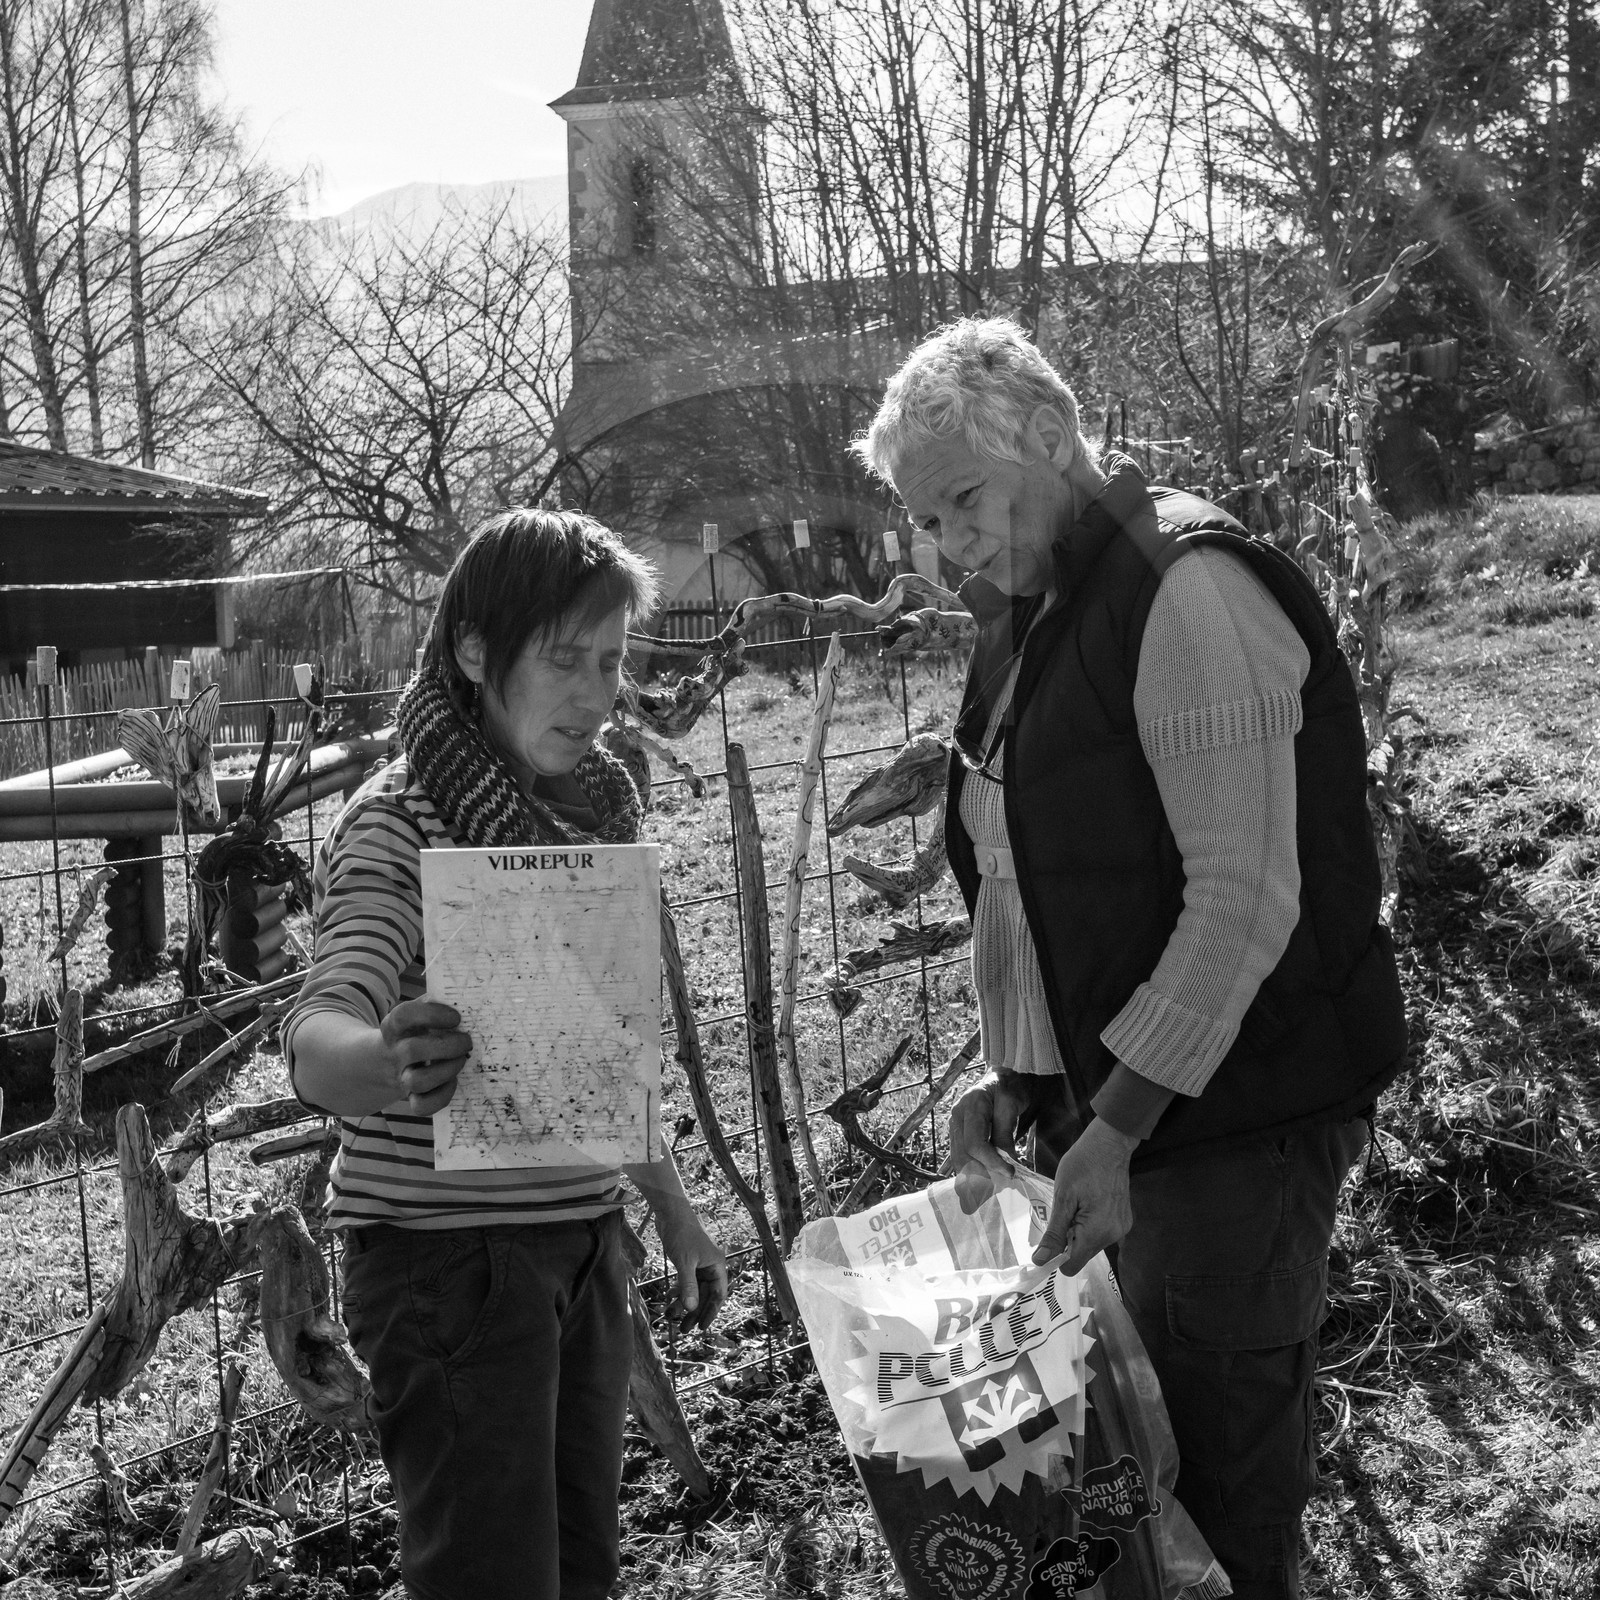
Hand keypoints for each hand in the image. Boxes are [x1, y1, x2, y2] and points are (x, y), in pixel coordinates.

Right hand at [379, 999, 472, 1115]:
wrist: (381, 1063)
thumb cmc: (411, 1032)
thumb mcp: (415, 1014)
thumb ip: (433, 1004)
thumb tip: (462, 1000)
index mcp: (394, 1027)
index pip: (403, 1016)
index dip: (431, 1014)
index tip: (456, 1017)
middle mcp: (395, 1052)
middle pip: (413, 1050)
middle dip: (447, 1046)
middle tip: (467, 1041)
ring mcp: (401, 1077)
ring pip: (418, 1081)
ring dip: (447, 1070)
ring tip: (462, 1060)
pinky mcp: (410, 1098)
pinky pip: (422, 1106)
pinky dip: (442, 1096)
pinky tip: (453, 1081)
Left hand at [654, 1199, 728, 1333]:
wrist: (671, 1213)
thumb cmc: (682, 1234)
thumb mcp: (685, 1262)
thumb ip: (688, 1286)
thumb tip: (690, 1310)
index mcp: (717, 1266)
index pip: (718, 1295)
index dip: (710, 1312)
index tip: (701, 1327)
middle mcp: (711, 1267)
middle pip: (705, 1295)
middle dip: (694, 1312)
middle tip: (683, 1329)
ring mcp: (699, 1264)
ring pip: (694, 1290)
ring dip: (683, 1303)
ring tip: (670, 1315)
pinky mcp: (688, 1261)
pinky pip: (686, 1282)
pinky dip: (678, 1291)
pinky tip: (668, 1298)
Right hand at [941, 1072, 1030, 1179]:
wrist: (1002, 1079)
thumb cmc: (1009, 1089)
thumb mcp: (1011, 1107)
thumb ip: (1005, 1134)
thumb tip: (1007, 1163)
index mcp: (970, 1106)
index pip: (975, 1143)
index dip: (991, 1162)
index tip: (1010, 1173)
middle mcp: (957, 1116)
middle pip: (962, 1155)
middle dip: (981, 1174)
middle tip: (1001, 1185)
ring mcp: (955, 1125)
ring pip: (958, 1159)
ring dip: (974, 1176)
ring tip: (993, 1187)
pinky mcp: (958, 1134)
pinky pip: (961, 1156)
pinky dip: (971, 1170)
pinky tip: (985, 1179)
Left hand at [1031, 1118, 1136, 1271]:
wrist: (1110, 1144)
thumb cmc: (1082, 1165)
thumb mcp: (1062, 1197)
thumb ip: (1054, 1232)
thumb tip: (1041, 1261)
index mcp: (1098, 1232)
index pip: (1072, 1265)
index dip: (1055, 1257)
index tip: (1046, 1239)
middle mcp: (1114, 1235)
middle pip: (1081, 1254)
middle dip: (1067, 1239)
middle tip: (1063, 1210)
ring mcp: (1122, 1228)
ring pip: (1091, 1243)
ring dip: (1078, 1231)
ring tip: (1076, 1203)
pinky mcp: (1124, 1220)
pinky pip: (1101, 1233)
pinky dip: (1090, 1224)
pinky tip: (1088, 1202)